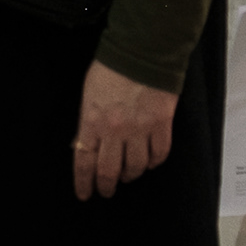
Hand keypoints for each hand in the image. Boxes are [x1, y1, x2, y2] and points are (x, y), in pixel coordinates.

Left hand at [72, 62, 176, 200]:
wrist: (142, 51)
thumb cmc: (110, 69)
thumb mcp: (88, 94)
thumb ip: (88, 121)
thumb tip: (86, 144)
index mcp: (92, 122)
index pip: (84, 162)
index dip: (84, 182)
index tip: (86, 194)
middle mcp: (115, 131)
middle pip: (110, 171)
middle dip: (107, 186)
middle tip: (107, 191)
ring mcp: (140, 129)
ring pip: (136, 167)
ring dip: (131, 174)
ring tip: (129, 174)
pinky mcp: (162, 124)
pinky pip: (159, 154)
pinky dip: (154, 162)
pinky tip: (150, 161)